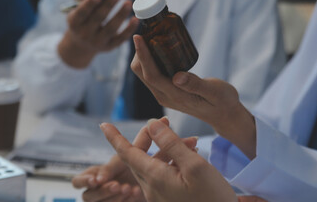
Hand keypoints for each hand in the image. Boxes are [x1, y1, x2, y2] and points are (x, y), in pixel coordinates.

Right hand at [58, 0, 138, 67]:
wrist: (81, 45)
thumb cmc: (81, 20)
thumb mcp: (77, 8)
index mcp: (74, 22)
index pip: (81, 13)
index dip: (89, 4)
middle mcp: (84, 34)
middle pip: (98, 19)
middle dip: (108, 6)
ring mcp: (97, 42)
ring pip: (111, 28)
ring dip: (121, 15)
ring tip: (128, 3)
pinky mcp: (109, 47)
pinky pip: (120, 38)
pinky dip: (129, 29)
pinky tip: (136, 19)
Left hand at [73, 118, 197, 201]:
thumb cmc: (213, 198)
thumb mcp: (195, 166)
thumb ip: (171, 144)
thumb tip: (151, 125)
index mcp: (155, 178)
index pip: (126, 153)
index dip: (114, 137)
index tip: (103, 124)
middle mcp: (151, 189)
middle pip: (140, 157)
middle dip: (151, 138)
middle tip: (166, 123)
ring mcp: (158, 197)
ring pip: (153, 166)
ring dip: (168, 151)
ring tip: (193, 143)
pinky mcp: (167, 201)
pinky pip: (162, 177)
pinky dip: (172, 163)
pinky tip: (191, 158)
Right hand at [73, 155, 144, 201]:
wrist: (150, 174)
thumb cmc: (132, 163)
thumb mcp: (122, 160)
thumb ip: (110, 167)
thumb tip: (99, 179)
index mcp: (93, 175)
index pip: (77, 182)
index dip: (83, 182)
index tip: (95, 181)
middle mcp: (96, 191)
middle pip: (88, 197)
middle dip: (103, 191)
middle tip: (117, 185)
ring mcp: (105, 201)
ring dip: (115, 198)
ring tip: (129, 188)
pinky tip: (136, 192)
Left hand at [130, 35, 255, 158]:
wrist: (224, 115)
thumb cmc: (223, 101)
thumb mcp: (214, 92)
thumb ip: (196, 85)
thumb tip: (177, 77)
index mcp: (175, 96)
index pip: (151, 74)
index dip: (143, 55)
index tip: (138, 37)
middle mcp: (165, 96)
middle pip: (141, 73)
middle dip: (139, 52)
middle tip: (146, 30)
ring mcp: (164, 94)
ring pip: (144, 73)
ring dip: (143, 55)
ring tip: (151, 35)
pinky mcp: (167, 91)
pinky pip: (152, 73)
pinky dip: (150, 59)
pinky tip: (157, 47)